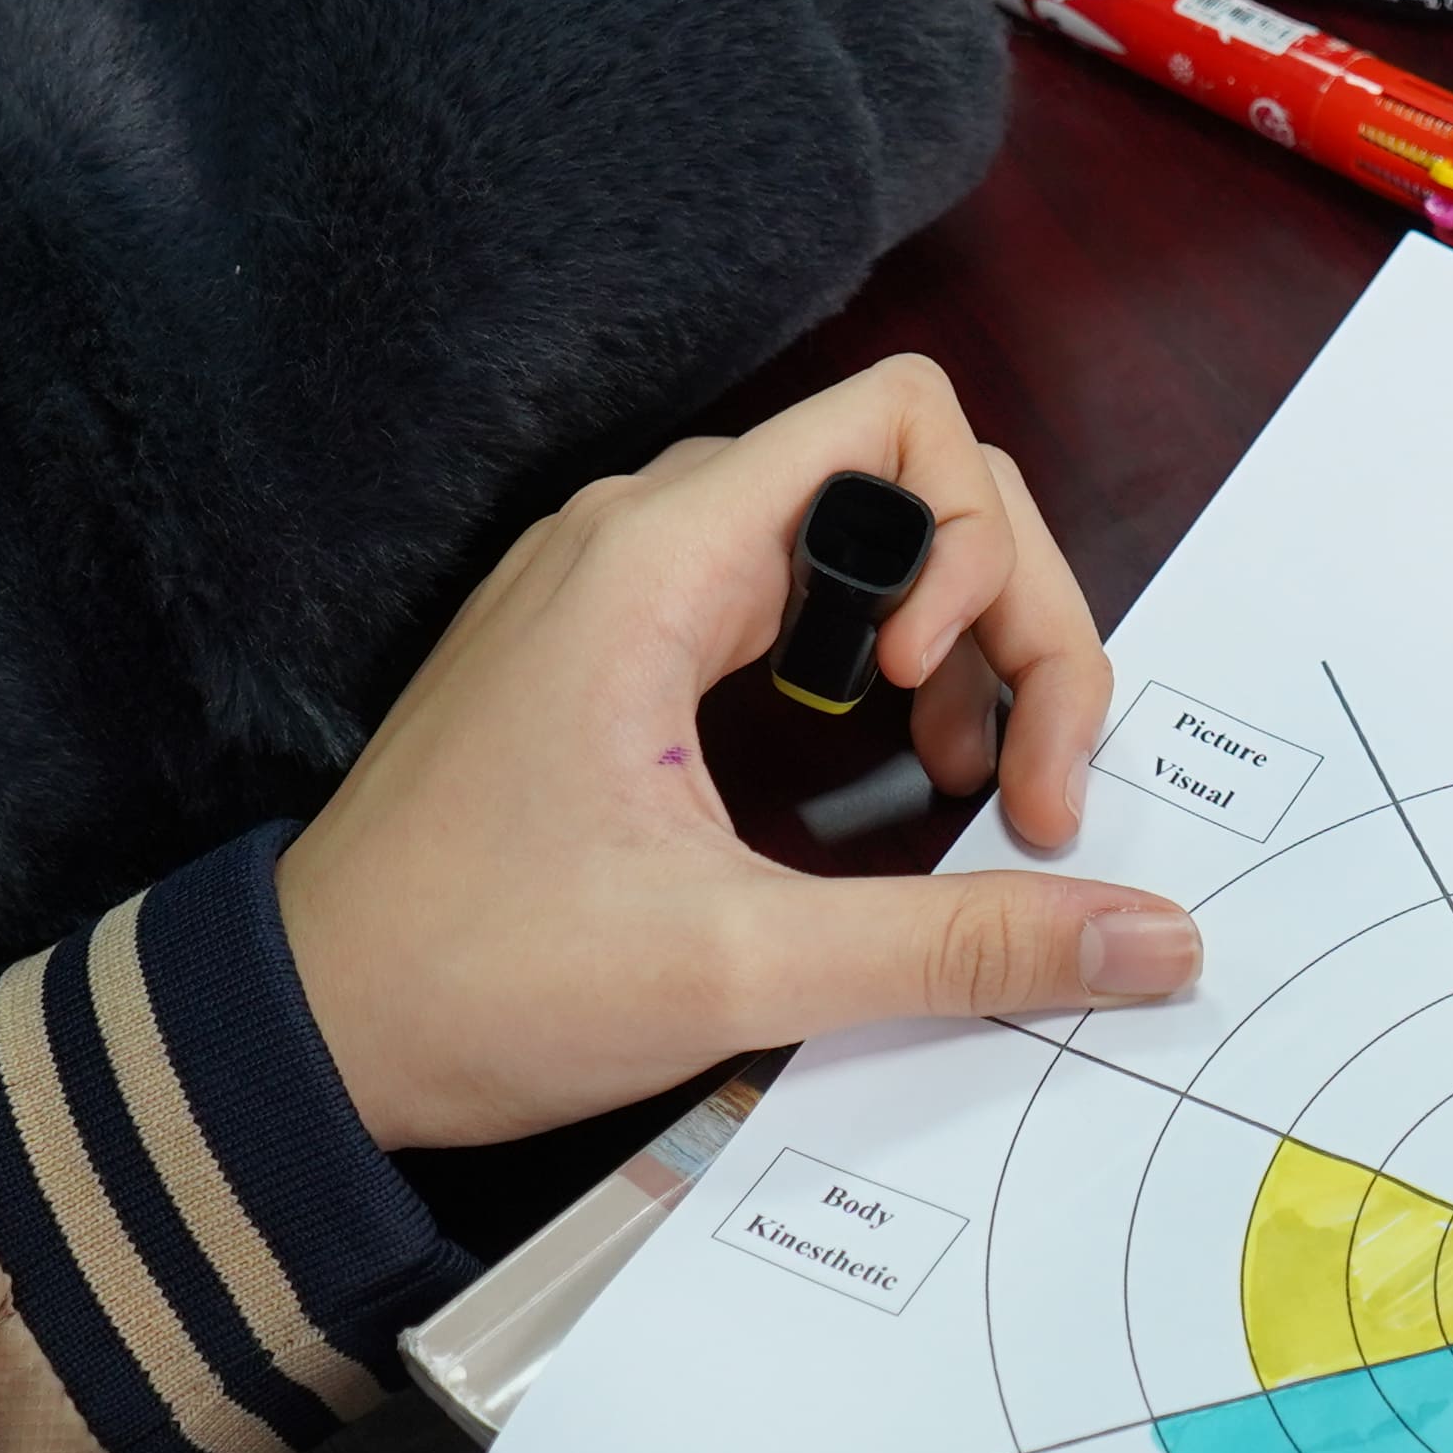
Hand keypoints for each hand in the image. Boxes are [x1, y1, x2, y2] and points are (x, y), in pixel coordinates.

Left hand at [275, 359, 1203, 1148]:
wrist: (294, 1029)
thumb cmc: (471, 979)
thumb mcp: (741, 969)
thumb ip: (964, 943)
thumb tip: (1158, 938)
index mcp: (662, 557)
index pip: (907, 424)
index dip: (989, 561)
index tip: (969, 730)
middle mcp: (641, 533)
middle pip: (905, 474)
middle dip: (1005, 616)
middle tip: (1025, 791)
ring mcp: (619, 582)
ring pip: (852, 533)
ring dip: (948, 641)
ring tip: (973, 786)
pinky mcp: (609, 643)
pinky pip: (786, 591)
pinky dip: (868, 662)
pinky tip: (891, 770)